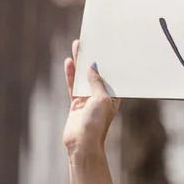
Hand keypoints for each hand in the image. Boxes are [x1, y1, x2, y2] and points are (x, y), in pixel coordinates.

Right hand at [62, 49, 119, 165]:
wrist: (82, 144)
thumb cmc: (97, 124)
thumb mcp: (101, 99)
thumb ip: (96, 82)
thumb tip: (92, 66)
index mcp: (114, 96)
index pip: (112, 74)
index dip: (110, 60)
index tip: (107, 45)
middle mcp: (102, 96)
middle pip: (96, 72)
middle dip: (93, 56)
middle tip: (90, 40)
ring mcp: (88, 99)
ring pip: (83, 76)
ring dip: (80, 62)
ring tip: (78, 46)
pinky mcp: (76, 104)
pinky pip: (73, 85)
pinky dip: (71, 74)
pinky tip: (69, 63)